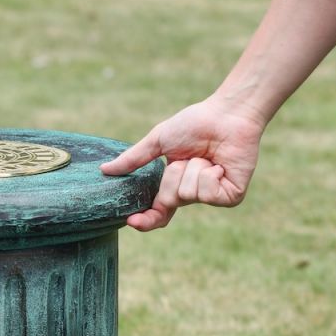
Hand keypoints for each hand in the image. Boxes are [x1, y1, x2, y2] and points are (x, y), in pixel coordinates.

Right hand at [100, 98, 265, 230]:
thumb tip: (104, 170)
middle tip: (187, 158)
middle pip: (168, 200)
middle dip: (172, 176)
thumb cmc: (195, 124)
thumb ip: (133, 159)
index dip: (145, 220)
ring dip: (193, 169)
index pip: (157, 214)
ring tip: (206, 156)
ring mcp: (212, 198)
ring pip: (187, 195)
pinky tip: (219, 164)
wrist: (228, 114)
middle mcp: (193, 195)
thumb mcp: (158, 142)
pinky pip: (208, 194)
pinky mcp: (231, 197)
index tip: (132, 220)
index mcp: (175, 187)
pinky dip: (209, 174)